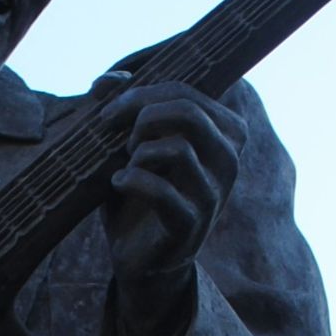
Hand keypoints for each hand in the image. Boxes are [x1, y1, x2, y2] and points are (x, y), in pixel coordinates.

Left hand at [93, 74, 247, 335]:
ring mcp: (214, 195)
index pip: (188, 92)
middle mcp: (227, 161)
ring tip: (126, 164)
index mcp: (222, 134)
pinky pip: (162, 191)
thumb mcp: (126, 146)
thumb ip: (120, 108)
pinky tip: (118, 184)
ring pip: (179, 148)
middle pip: (188, 112)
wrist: (138, 257)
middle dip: (141, 116)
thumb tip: (107, 78)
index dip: (142, 93)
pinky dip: (130, 181)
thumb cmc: (136, 193)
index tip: (109, 112)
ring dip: (138, 151)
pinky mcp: (192, 225)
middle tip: (118, 137)